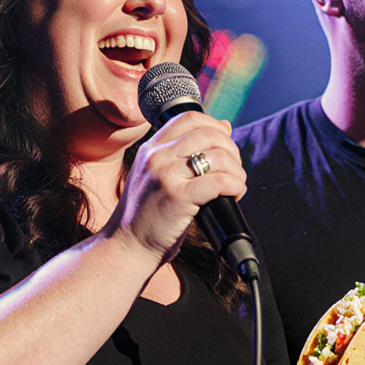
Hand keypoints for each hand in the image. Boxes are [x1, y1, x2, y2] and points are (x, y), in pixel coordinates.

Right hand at [104, 111, 245, 265]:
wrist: (127, 246)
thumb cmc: (147, 216)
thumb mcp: (160, 174)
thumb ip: (185, 151)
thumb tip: (224, 125)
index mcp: (152, 148)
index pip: (190, 118)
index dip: (215, 126)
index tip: (225, 145)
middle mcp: (157, 156)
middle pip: (209, 134)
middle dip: (231, 150)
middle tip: (234, 170)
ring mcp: (166, 175)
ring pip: (217, 156)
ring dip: (236, 170)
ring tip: (236, 185)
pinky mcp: (178, 197)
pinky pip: (219, 182)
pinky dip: (235, 185)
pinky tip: (235, 194)